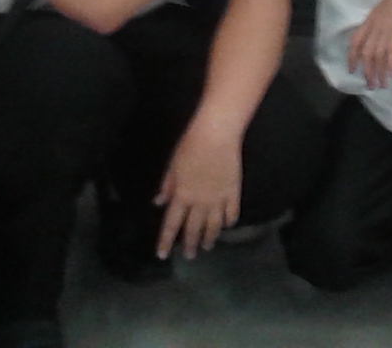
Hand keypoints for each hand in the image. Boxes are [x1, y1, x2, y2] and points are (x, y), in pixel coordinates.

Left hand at [157, 117, 242, 259]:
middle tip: (189, 256)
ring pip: (213, 226)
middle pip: (193, 229)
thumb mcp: (172, 166)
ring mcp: (218, 199)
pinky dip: (229, 221)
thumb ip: (167, 186)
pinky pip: (231, 213)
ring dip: (209, 238)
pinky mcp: (233, 192)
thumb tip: (158, 203)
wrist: (217, 134)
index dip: (165, 241)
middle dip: (190, 244)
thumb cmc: (190, 146)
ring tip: (207, 246)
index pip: (171, 224)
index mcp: (182, 196)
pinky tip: (227, 226)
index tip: (162, 255)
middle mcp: (199, 203)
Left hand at [349, 0, 391, 88]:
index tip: (351, 70)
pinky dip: (389, 64)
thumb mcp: (386, 10)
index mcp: (370, 19)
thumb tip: (385, 37)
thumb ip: (382, 23)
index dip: (352, 56)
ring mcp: (385, 28)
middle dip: (366, 71)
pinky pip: (391, 51)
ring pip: (377, 55)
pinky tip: (391, 74)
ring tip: (381, 85)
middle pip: (365, 52)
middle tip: (370, 85)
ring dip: (378, 72)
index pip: (355, 40)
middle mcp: (374, 25)